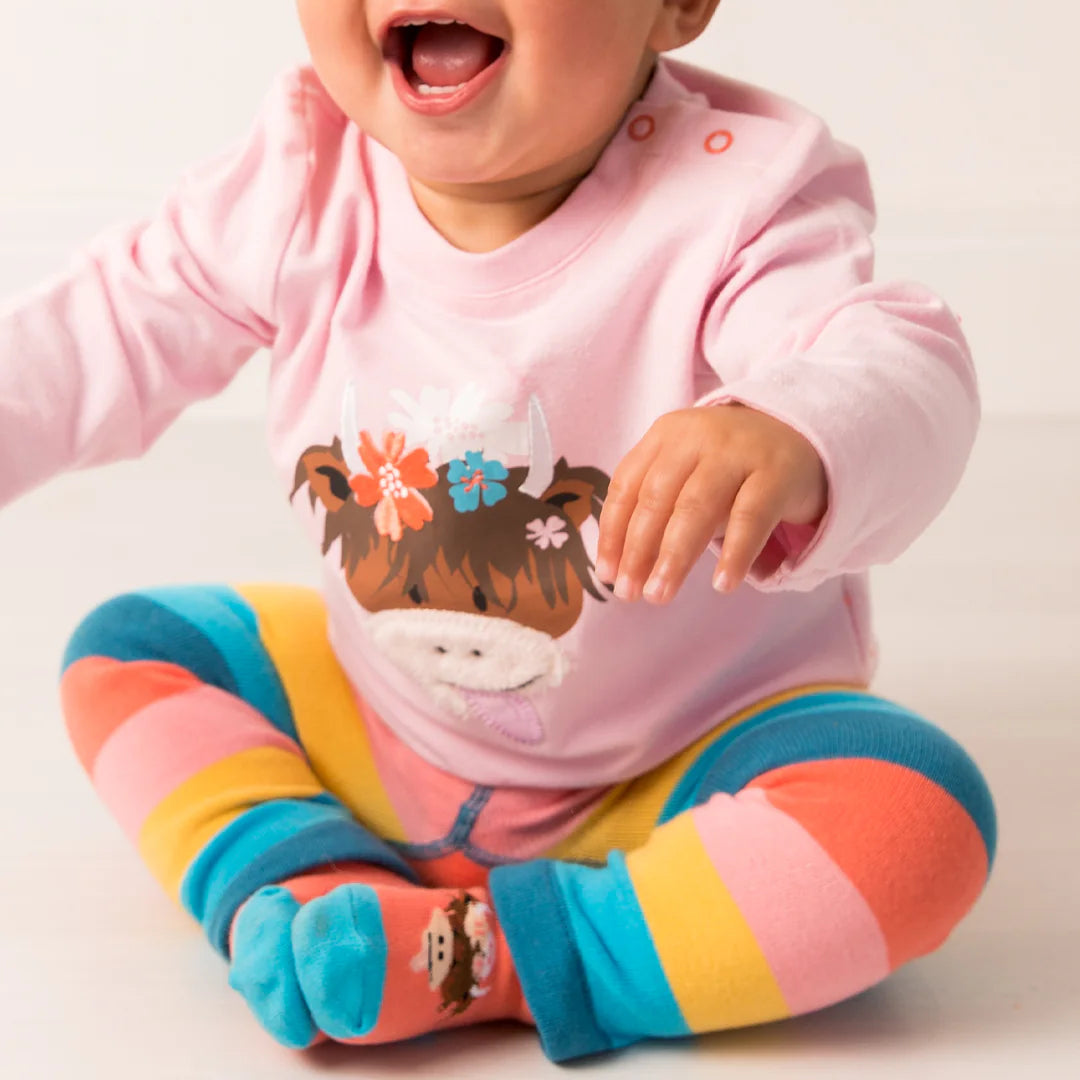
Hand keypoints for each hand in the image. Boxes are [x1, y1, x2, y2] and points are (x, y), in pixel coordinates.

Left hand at [594, 404, 826, 603]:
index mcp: (666, 435)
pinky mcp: (776, 473)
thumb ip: (656, 506)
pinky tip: (722, 584)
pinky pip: (750, 518)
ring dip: (675, 557)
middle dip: (638, 550)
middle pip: (657, 498)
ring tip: (660, 595)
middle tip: (628, 593)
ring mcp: (738, 452)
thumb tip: (619, 567)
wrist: (802, 432)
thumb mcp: (687, 470)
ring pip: (697, 509)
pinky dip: (734, 553)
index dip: (613, 532)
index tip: (606, 574)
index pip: (628, 485)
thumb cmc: (729, 465)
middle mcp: (698, 437)